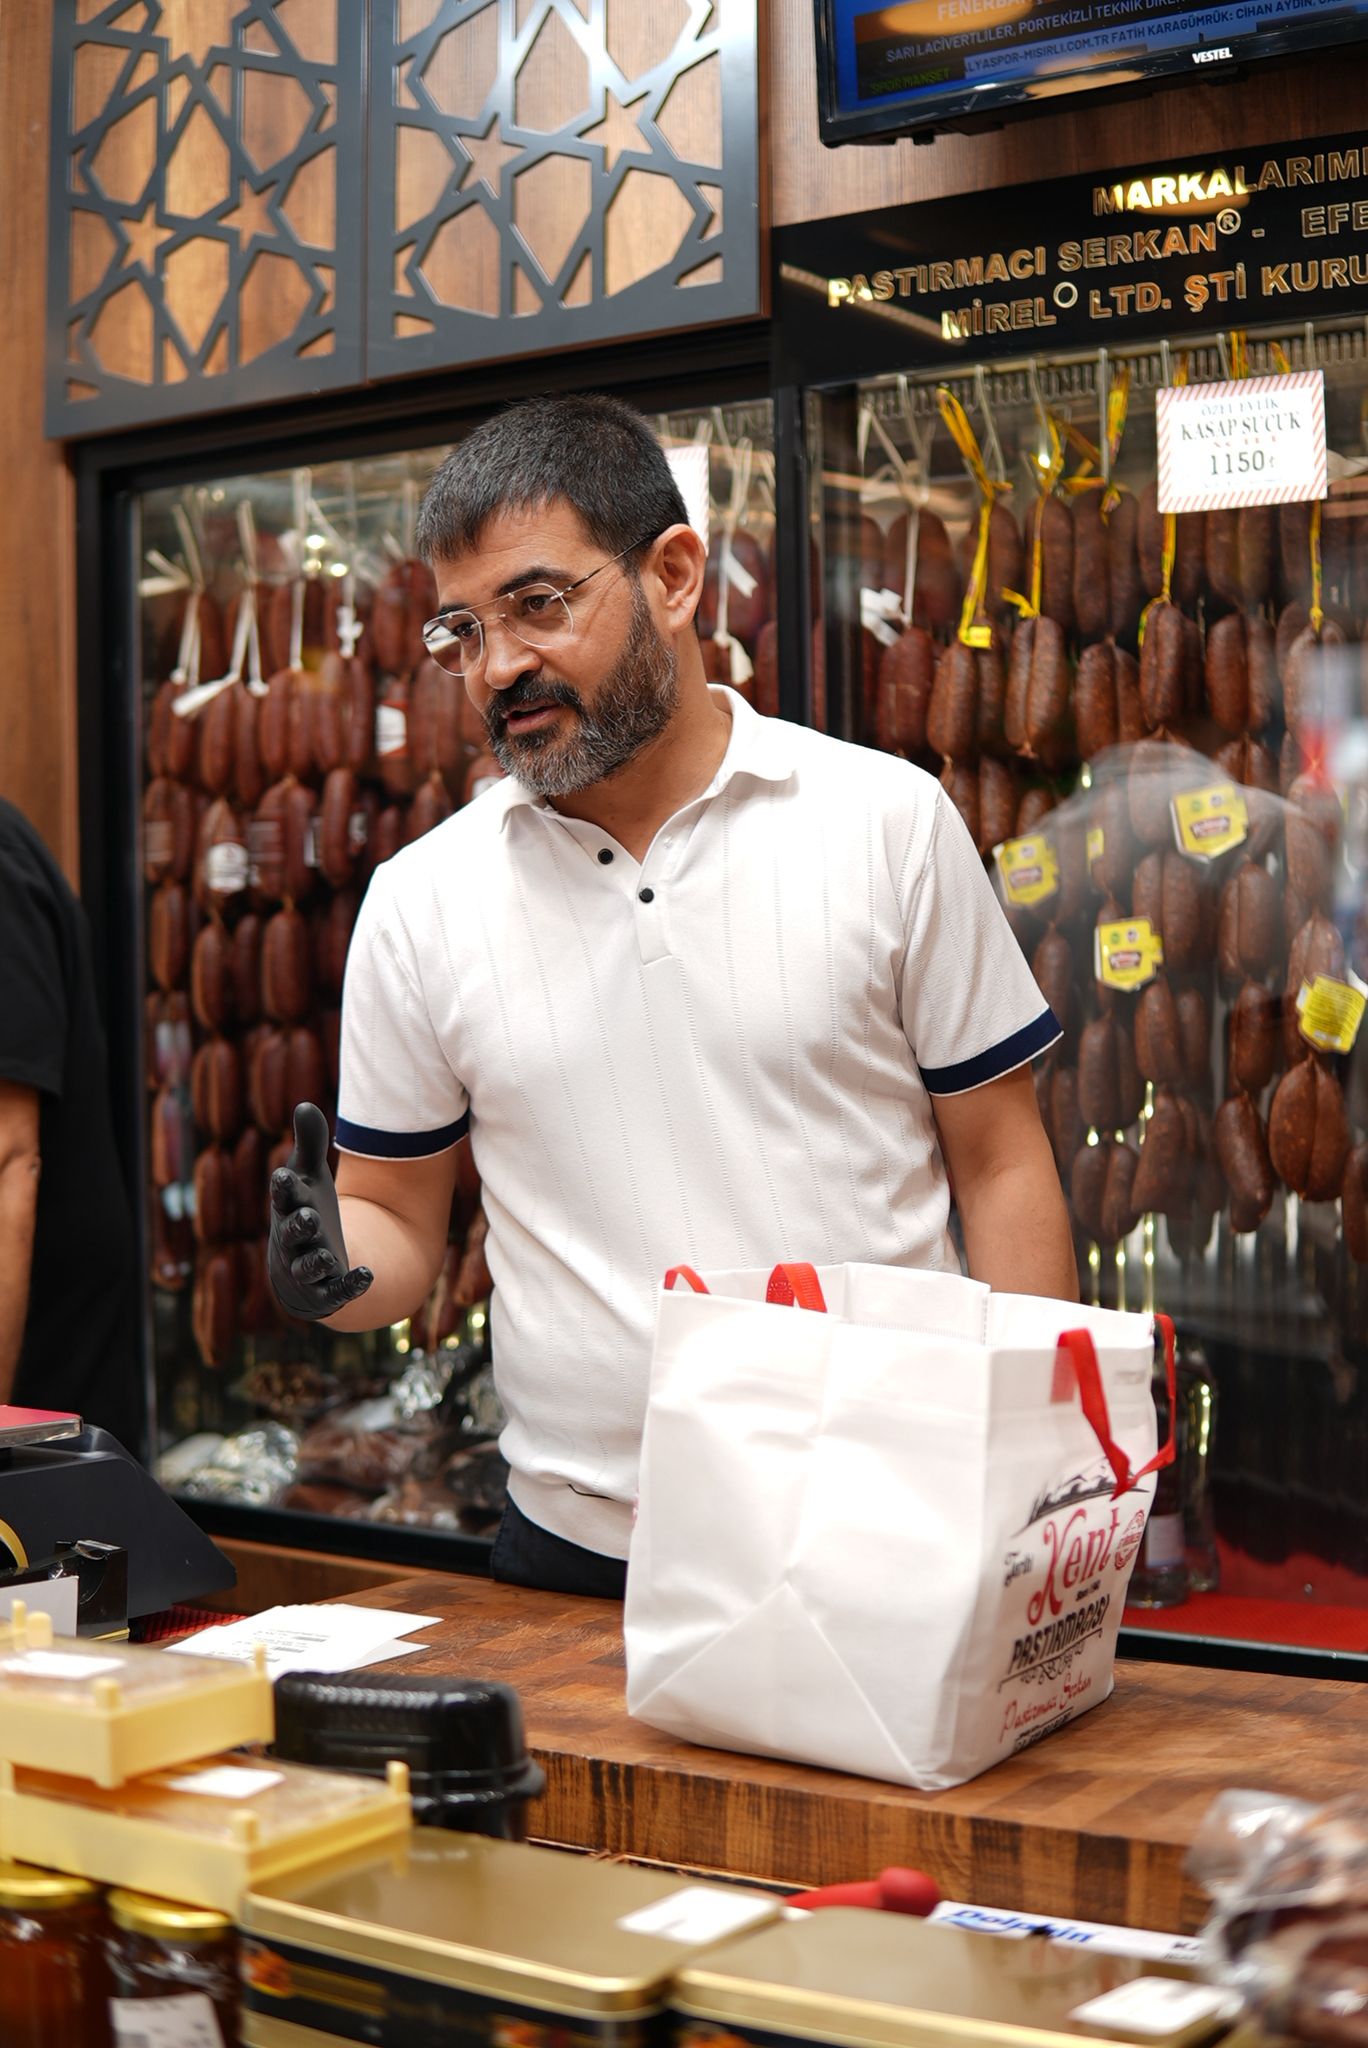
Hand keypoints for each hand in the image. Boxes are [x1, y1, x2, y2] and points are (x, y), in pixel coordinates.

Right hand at [268, 1104, 372, 1320]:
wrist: (304, 1269)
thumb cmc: (305, 1213)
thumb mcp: (310, 1179)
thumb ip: (309, 1144)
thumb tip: (305, 1104)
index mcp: (288, 1211)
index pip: (283, 1197)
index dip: (284, 1188)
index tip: (285, 1174)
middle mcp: (294, 1242)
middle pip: (293, 1234)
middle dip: (299, 1226)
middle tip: (309, 1216)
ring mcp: (308, 1270)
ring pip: (308, 1268)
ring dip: (317, 1261)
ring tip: (328, 1254)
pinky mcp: (327, 1293)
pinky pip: (337, 1292)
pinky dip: (350, 1286)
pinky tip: (368, 1276)